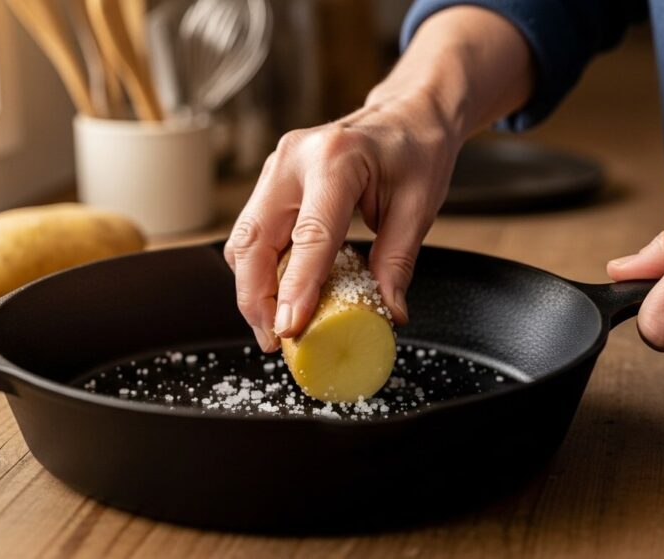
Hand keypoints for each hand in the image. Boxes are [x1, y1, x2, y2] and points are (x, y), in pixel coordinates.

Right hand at [224, 6, 533, 350]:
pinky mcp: (272, 181)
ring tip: (275, 327)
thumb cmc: (416, 151)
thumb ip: (397, 262)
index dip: (296, 287)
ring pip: (244, 239)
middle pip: (255, 240)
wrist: (407, 112)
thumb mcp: (420, 207)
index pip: (310, 235)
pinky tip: (279, 296)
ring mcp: (276, 167)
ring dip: (253, 288)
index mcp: (336, 160)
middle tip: (274, 341)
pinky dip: (260, 269)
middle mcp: (294, 159)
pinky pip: (254, 233)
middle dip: (257, 298)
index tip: (289, 329)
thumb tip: (386, 313)